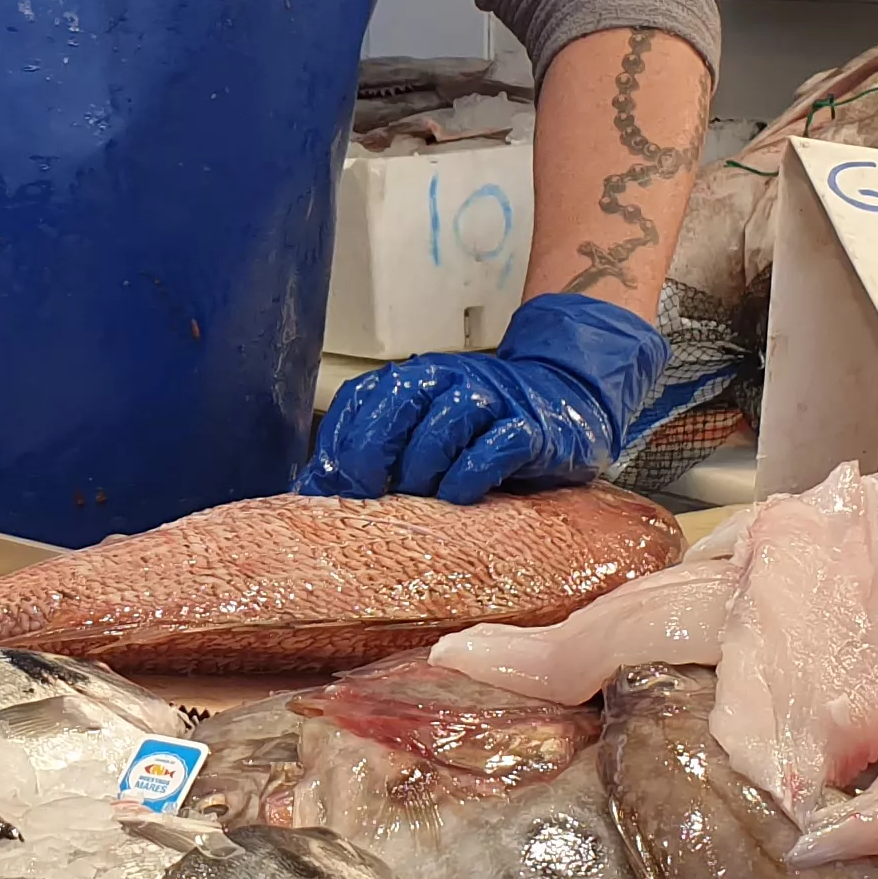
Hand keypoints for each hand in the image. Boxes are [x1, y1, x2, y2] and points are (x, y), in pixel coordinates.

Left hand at [302, 290, 670, 505]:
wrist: (567, 399)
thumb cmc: (482, 433)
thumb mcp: (424, 438)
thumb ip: (372, 458)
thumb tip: (310, 495)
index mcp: (413, 381)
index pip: (361, 400)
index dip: (339, 445)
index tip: (327, 490)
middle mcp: (448, 381)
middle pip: (397, 401)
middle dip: (371, 452)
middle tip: (364, 496)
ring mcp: (493, 400)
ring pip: (446, 421)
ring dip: (424, 466)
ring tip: (420, 497)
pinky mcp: (533, 428)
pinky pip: (497, 445)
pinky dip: (472, 473)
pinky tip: (460, 496)